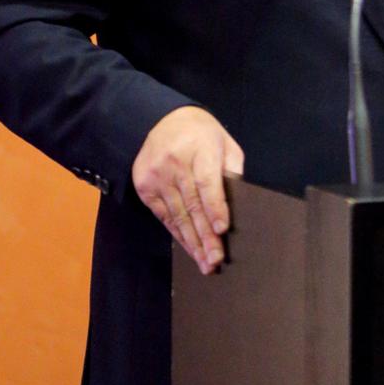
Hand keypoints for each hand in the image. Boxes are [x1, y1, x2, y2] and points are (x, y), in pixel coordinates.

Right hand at [131, 106, 244, 273]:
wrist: (160, 121)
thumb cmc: (200, 134)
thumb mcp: (223, 141)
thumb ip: (232, 168)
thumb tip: (239, 201)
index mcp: (199, 149)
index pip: (206, 182)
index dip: (215, 207)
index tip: (222, 229)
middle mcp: (175, 164)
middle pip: (192, 205)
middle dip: (205, 235)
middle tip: (216, 259)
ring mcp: (157, 177)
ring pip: (177, 216)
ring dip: (192, 242)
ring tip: (205, 263)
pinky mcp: (145, 188)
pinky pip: (164, 217)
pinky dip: (178, 235)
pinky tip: (190, 249)